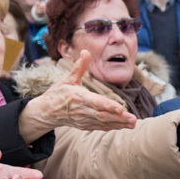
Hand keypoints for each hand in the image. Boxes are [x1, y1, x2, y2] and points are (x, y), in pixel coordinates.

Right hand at [21, 51, 137, 138]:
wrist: (46, 112)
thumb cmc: (58, 94)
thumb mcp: (67, 79)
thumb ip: (79, 67)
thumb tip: (86, 51)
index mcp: (77, 97)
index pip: (94, 102)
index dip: (107, 106)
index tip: (120, 108)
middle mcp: (81, 110)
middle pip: (102, 115)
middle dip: (118, 118)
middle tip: (133, 119)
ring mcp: (84, 120)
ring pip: (103, 123)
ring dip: (119, 124)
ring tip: (133, 123)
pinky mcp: (85, 125)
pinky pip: (101, 127)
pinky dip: (113, 127)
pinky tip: (125, 126)